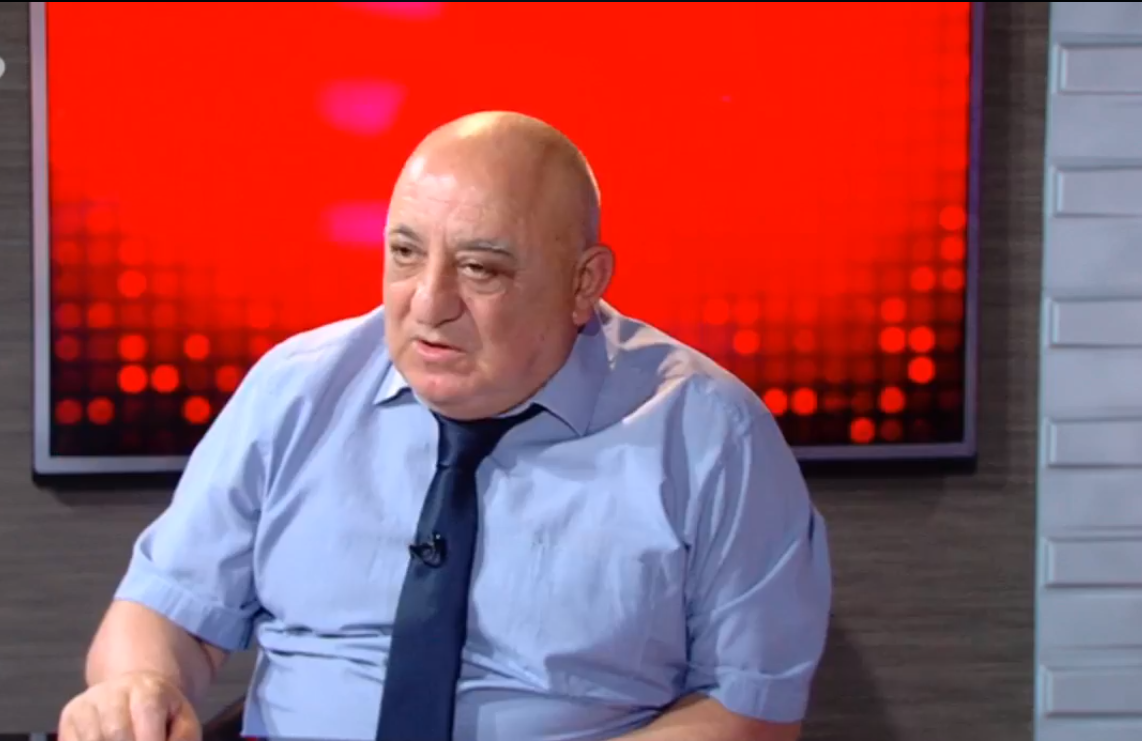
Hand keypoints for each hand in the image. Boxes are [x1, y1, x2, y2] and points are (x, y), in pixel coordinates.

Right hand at [58, 671, 200, 740]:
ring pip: (92, 739)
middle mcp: (113, 692)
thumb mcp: (183, 721)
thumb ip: (182, 739)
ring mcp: (86, 704)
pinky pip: (73, 740)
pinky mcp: (68, 717)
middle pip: (116, 732)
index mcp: (147, 689)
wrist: (134, 691)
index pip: (146, 714)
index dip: (151, 739)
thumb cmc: (163, 713)